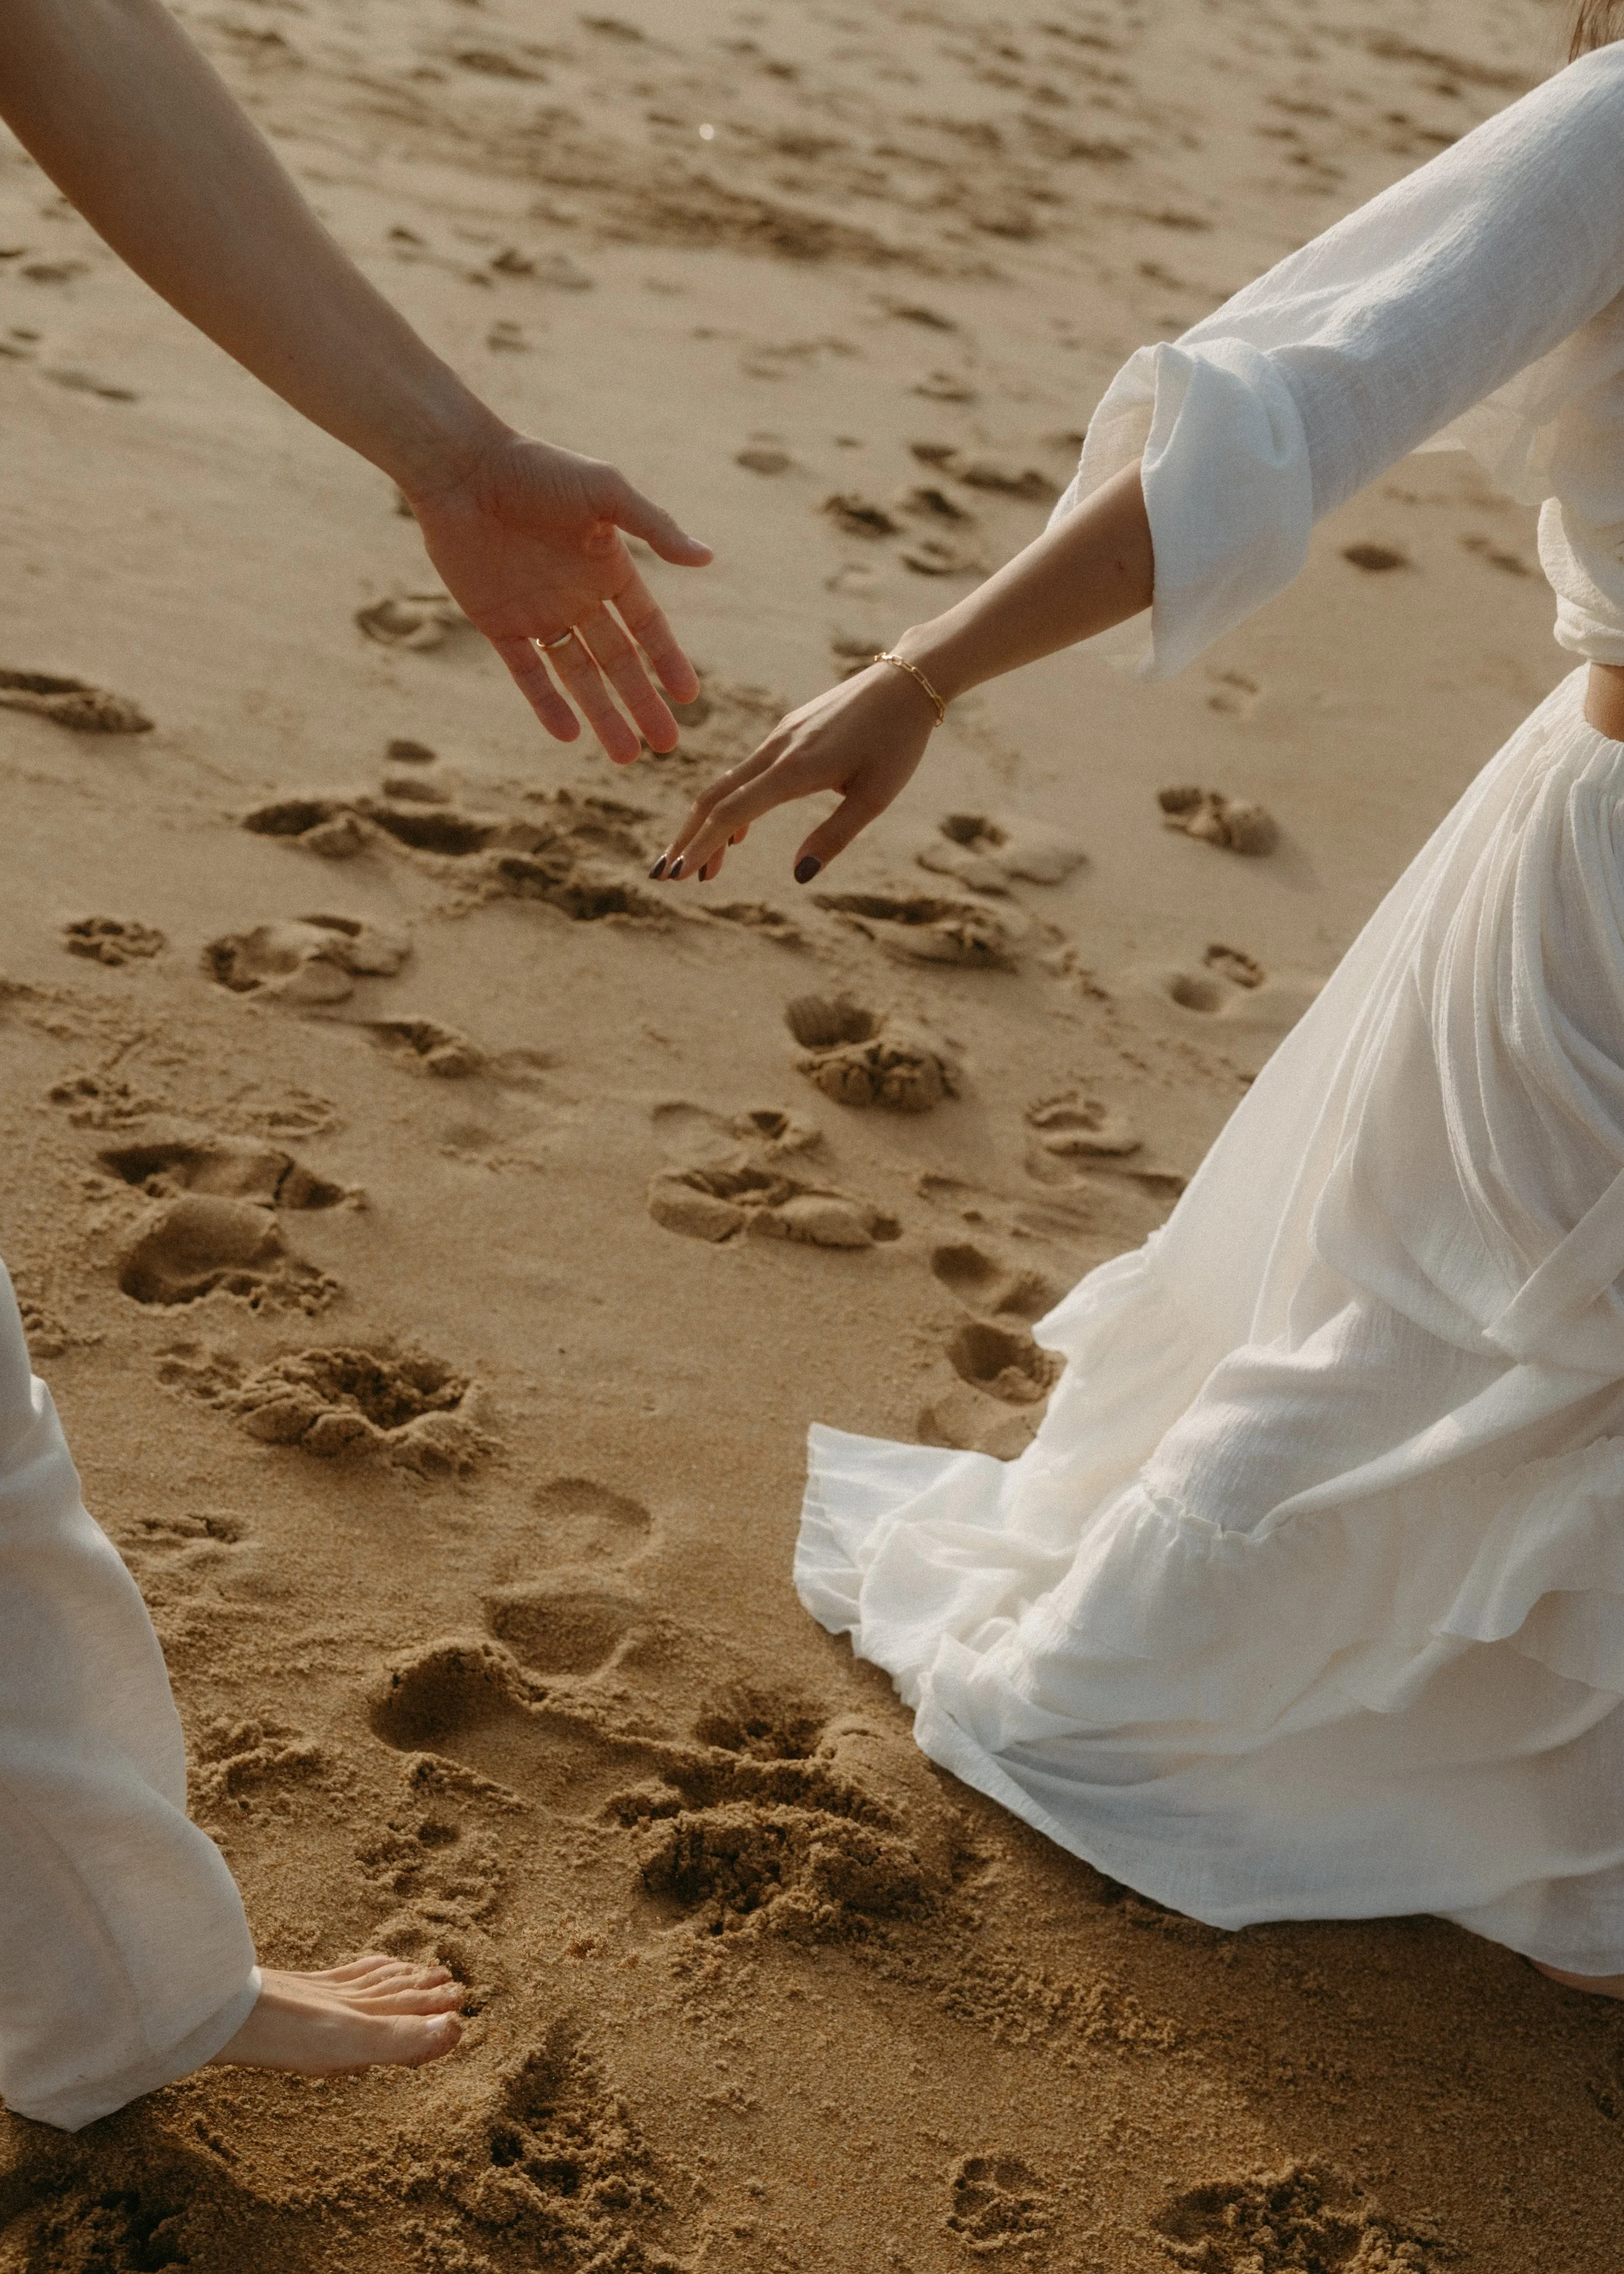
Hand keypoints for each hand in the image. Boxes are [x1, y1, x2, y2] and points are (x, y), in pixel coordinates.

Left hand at [406, 430, 711, 763]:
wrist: (461, 468)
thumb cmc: (536, 470)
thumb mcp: (605, 491)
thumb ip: (655, 527)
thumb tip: (707, 558)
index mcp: (608, 568)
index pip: (646, 626)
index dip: (667, 662)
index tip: (688, 697)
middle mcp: (578, 596)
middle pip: (618, 662)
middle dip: (642, 703)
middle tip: (666, 745)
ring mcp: (538, 613)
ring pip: (577, 677)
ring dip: (602, 715)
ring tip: (624, 756)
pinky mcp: (497, 622)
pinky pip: (527, 673)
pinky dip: (546, 704)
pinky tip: (569, 734)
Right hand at [652, 662, 937, 883]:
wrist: (907, 681)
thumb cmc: (898, 742)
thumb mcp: (875, 797)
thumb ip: (834, 836)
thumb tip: (798, 876)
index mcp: (795, 769)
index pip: (731, 813)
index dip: (700, 846)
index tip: (676, 876)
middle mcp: (777, 751)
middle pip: (714, 798)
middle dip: (687, 839)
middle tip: (665, 877)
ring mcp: (778, 739)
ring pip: (728, 785)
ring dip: (708, 827)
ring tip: (703, 870)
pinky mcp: (787, 733)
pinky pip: (746, 773)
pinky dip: (733, 806)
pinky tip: (737, 833)